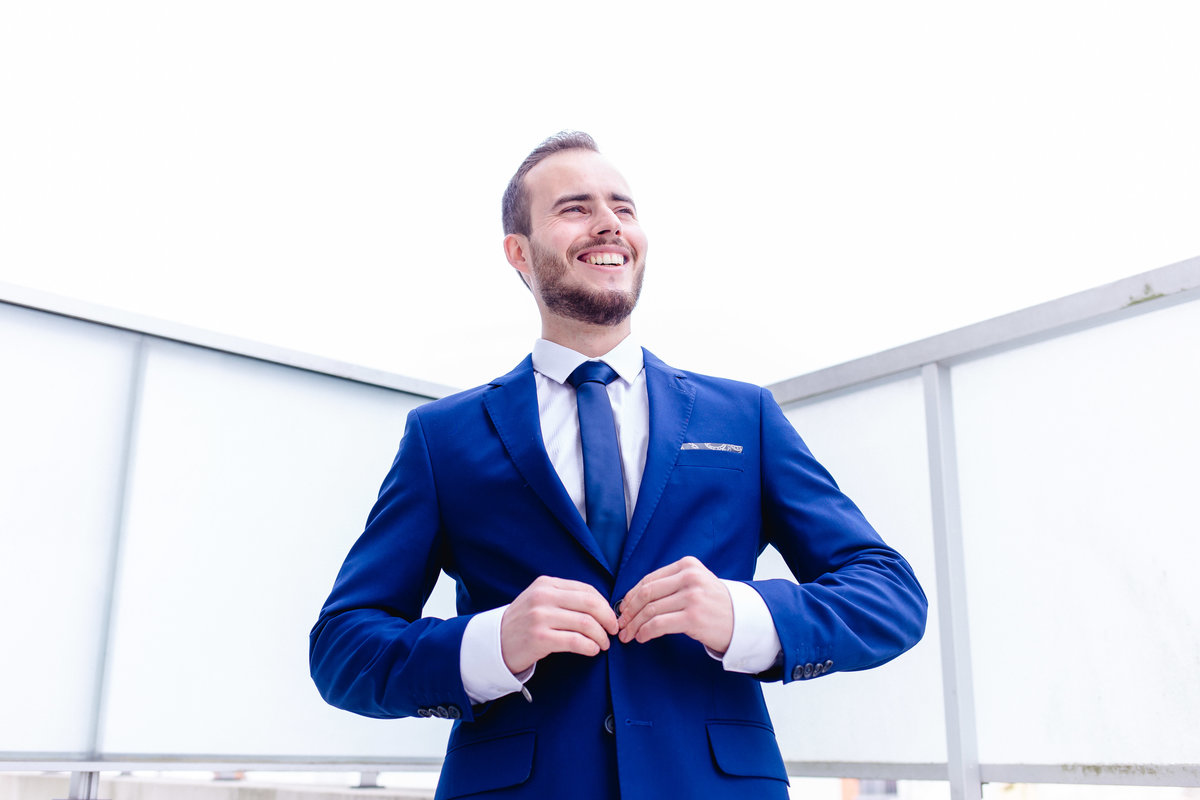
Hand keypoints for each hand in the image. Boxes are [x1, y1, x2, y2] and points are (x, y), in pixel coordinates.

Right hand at [500, 576, 618, 674]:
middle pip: (590, 604)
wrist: (494, 643)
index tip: (611, 618)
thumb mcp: (540, 601)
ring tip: (603, 644)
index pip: (586, 590)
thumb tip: (601, 607)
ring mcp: (540, 617)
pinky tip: (592, 650)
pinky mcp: (539, 638)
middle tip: (613, 631)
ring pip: (585, 623)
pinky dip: (589, 646)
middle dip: (608, 619)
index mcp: (546, 584)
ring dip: (601, 636)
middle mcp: (543, 597)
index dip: (605, 605)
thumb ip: (565, 598)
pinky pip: (575, 641)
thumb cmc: (524, 623)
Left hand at [617, 556, 733, 652]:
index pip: (649, 579)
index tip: (623, 608)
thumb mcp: (696, 583)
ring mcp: (693, 597)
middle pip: (647, 594)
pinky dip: (645, 632)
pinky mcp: (693, 617)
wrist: (743, 621)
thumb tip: (632, 599)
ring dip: (634, 624)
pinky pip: (659, 624)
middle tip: (621, 624)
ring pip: (650, 610)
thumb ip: (670, 584)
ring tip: (628, 634)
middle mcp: (690, 577)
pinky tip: (641, 638)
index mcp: (688, 565)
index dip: (631, 595)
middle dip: (629, 611)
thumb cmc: (714, 604)